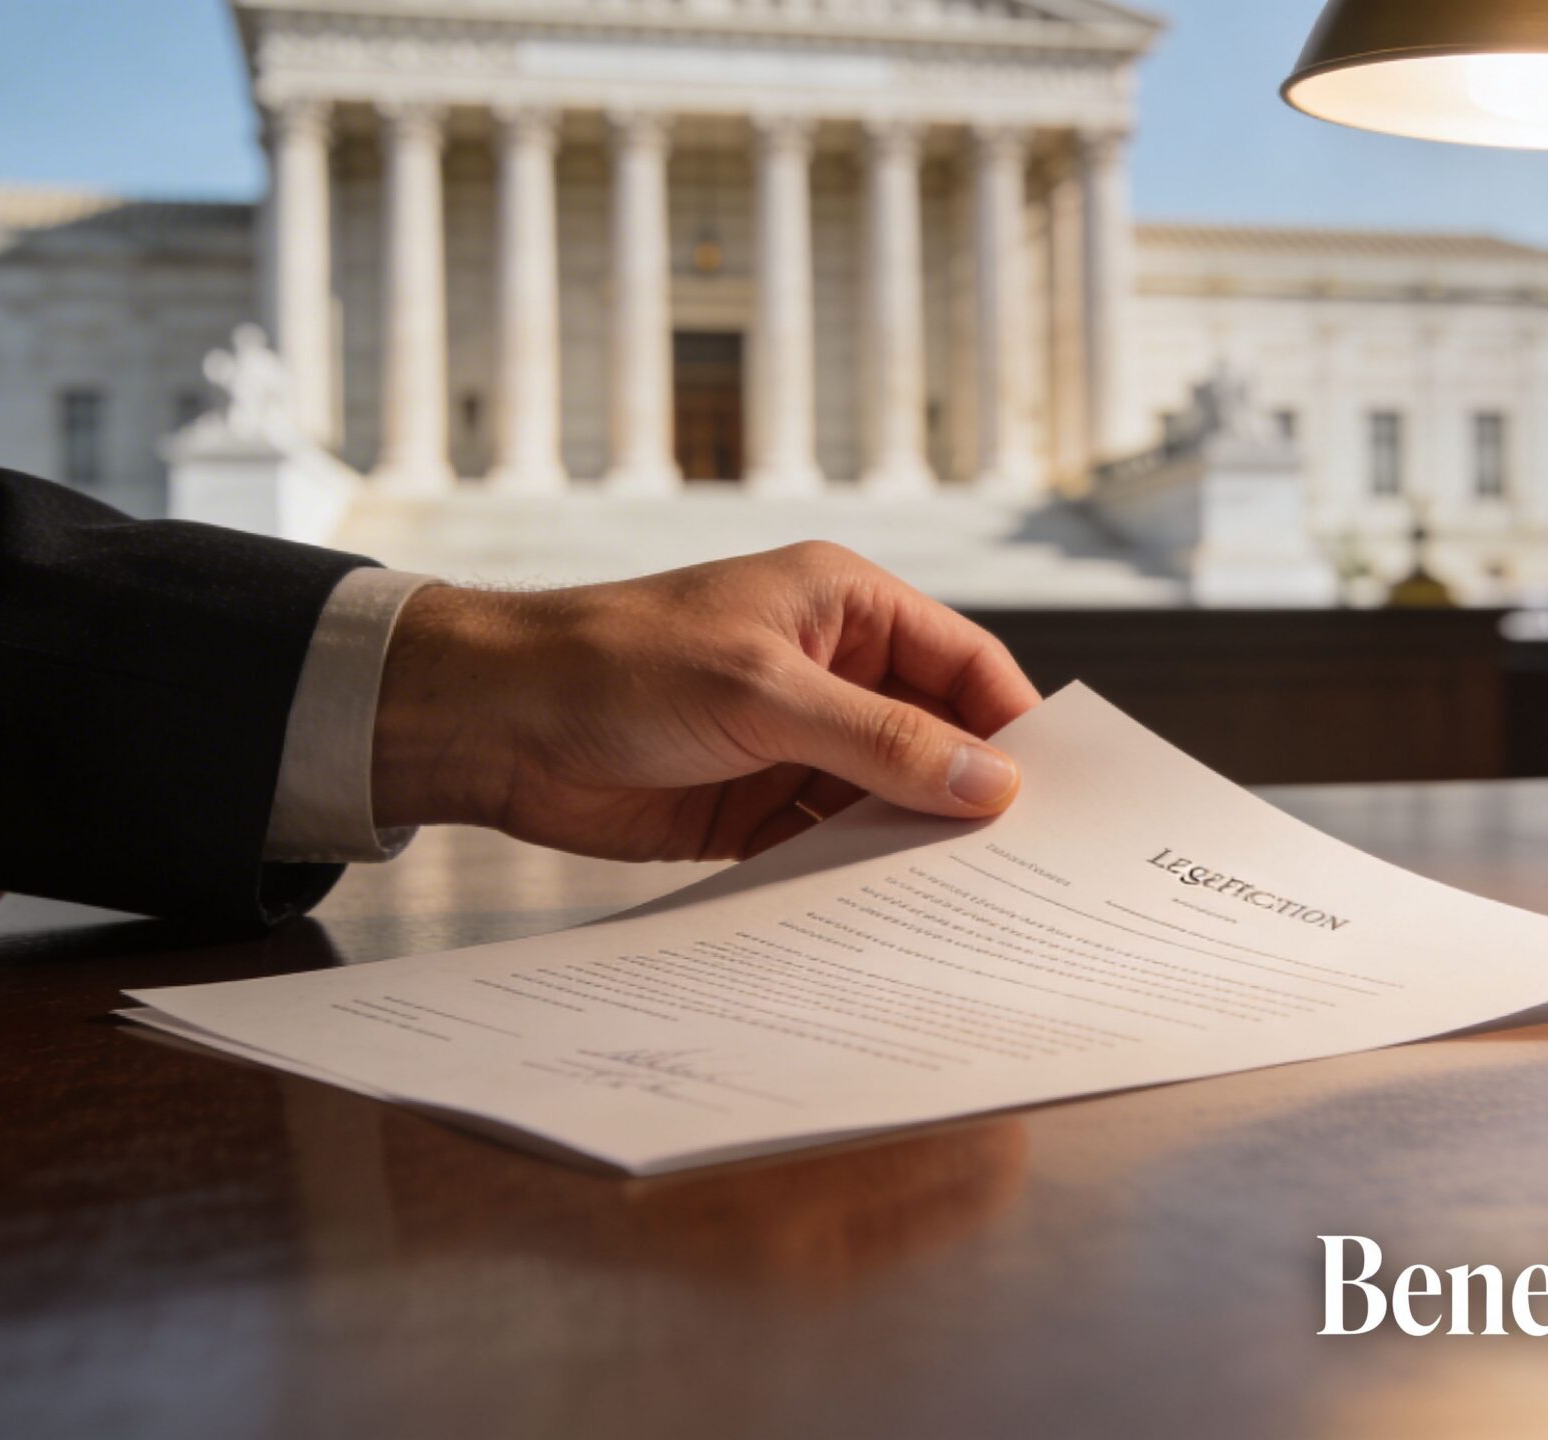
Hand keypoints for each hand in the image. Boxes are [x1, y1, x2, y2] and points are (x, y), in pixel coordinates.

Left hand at [368, 543, 1041, 862]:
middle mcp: (830, 672)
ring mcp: (794, 742)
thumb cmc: (616, 663)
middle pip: (936, 737)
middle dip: (970, 795)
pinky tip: (888, 918)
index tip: (1054, 797)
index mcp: (844, 607)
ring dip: (915, 845)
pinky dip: (856, 877)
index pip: (965, 664)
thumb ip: (882, 739)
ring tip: (969, 905)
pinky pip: (830, 845)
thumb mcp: (763, 693)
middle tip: (1028, 865)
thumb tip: (991, 782)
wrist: (492, 724)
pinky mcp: (755, 808)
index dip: (1012, 727)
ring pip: (887, 799)